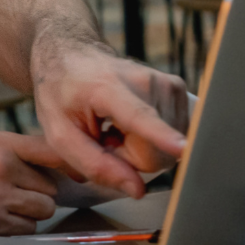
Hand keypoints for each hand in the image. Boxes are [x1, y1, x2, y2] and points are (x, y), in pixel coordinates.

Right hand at [0, 130, 59, 235]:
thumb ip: (5, 150)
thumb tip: (42, 161)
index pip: (49, 151)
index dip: (67, 164)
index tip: (76, 171)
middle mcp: (1, 168)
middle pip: (50, 187)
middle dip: (39, 192)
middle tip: (20, 192)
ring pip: (43, 210)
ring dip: (31, 212)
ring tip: (7, 206)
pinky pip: (26, 229)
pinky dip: (18, 227)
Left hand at [31, 37, 189, 198]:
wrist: (71, 54)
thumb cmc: (61, 93)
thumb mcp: (59, 134)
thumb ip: (94, 164)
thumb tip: (137, 190)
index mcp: (107, 89)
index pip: (140, 118)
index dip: (162, 137)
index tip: (184, 148)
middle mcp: (145, 81)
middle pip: (153, 152)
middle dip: (128, 157)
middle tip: (104, 138)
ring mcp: (166, 83)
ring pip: (165, 148)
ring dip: (138, 147)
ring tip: (114, 127)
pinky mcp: (178, 88)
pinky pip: (172, 136)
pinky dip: (150, 138)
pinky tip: (130, 123)